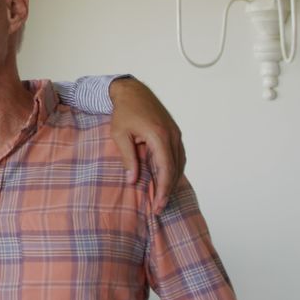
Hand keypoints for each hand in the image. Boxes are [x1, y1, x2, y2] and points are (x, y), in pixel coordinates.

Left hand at [108, 77, 184, 214]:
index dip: (163, 189)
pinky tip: (166, 180)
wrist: (133, 91)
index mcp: (159, 136)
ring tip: (163, 198)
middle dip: (168, 190)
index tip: (158, 205)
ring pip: (179, 163)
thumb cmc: (124, 112)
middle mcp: (172, 135)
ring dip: (172, 181)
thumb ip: (128, 158)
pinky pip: (178, 155)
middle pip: (175, 169)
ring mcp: (175, 133)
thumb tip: (133, 180)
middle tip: (159, 208)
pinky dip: (174, 170)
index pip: (166, 169)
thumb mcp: (120, 135)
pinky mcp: (174, 132)